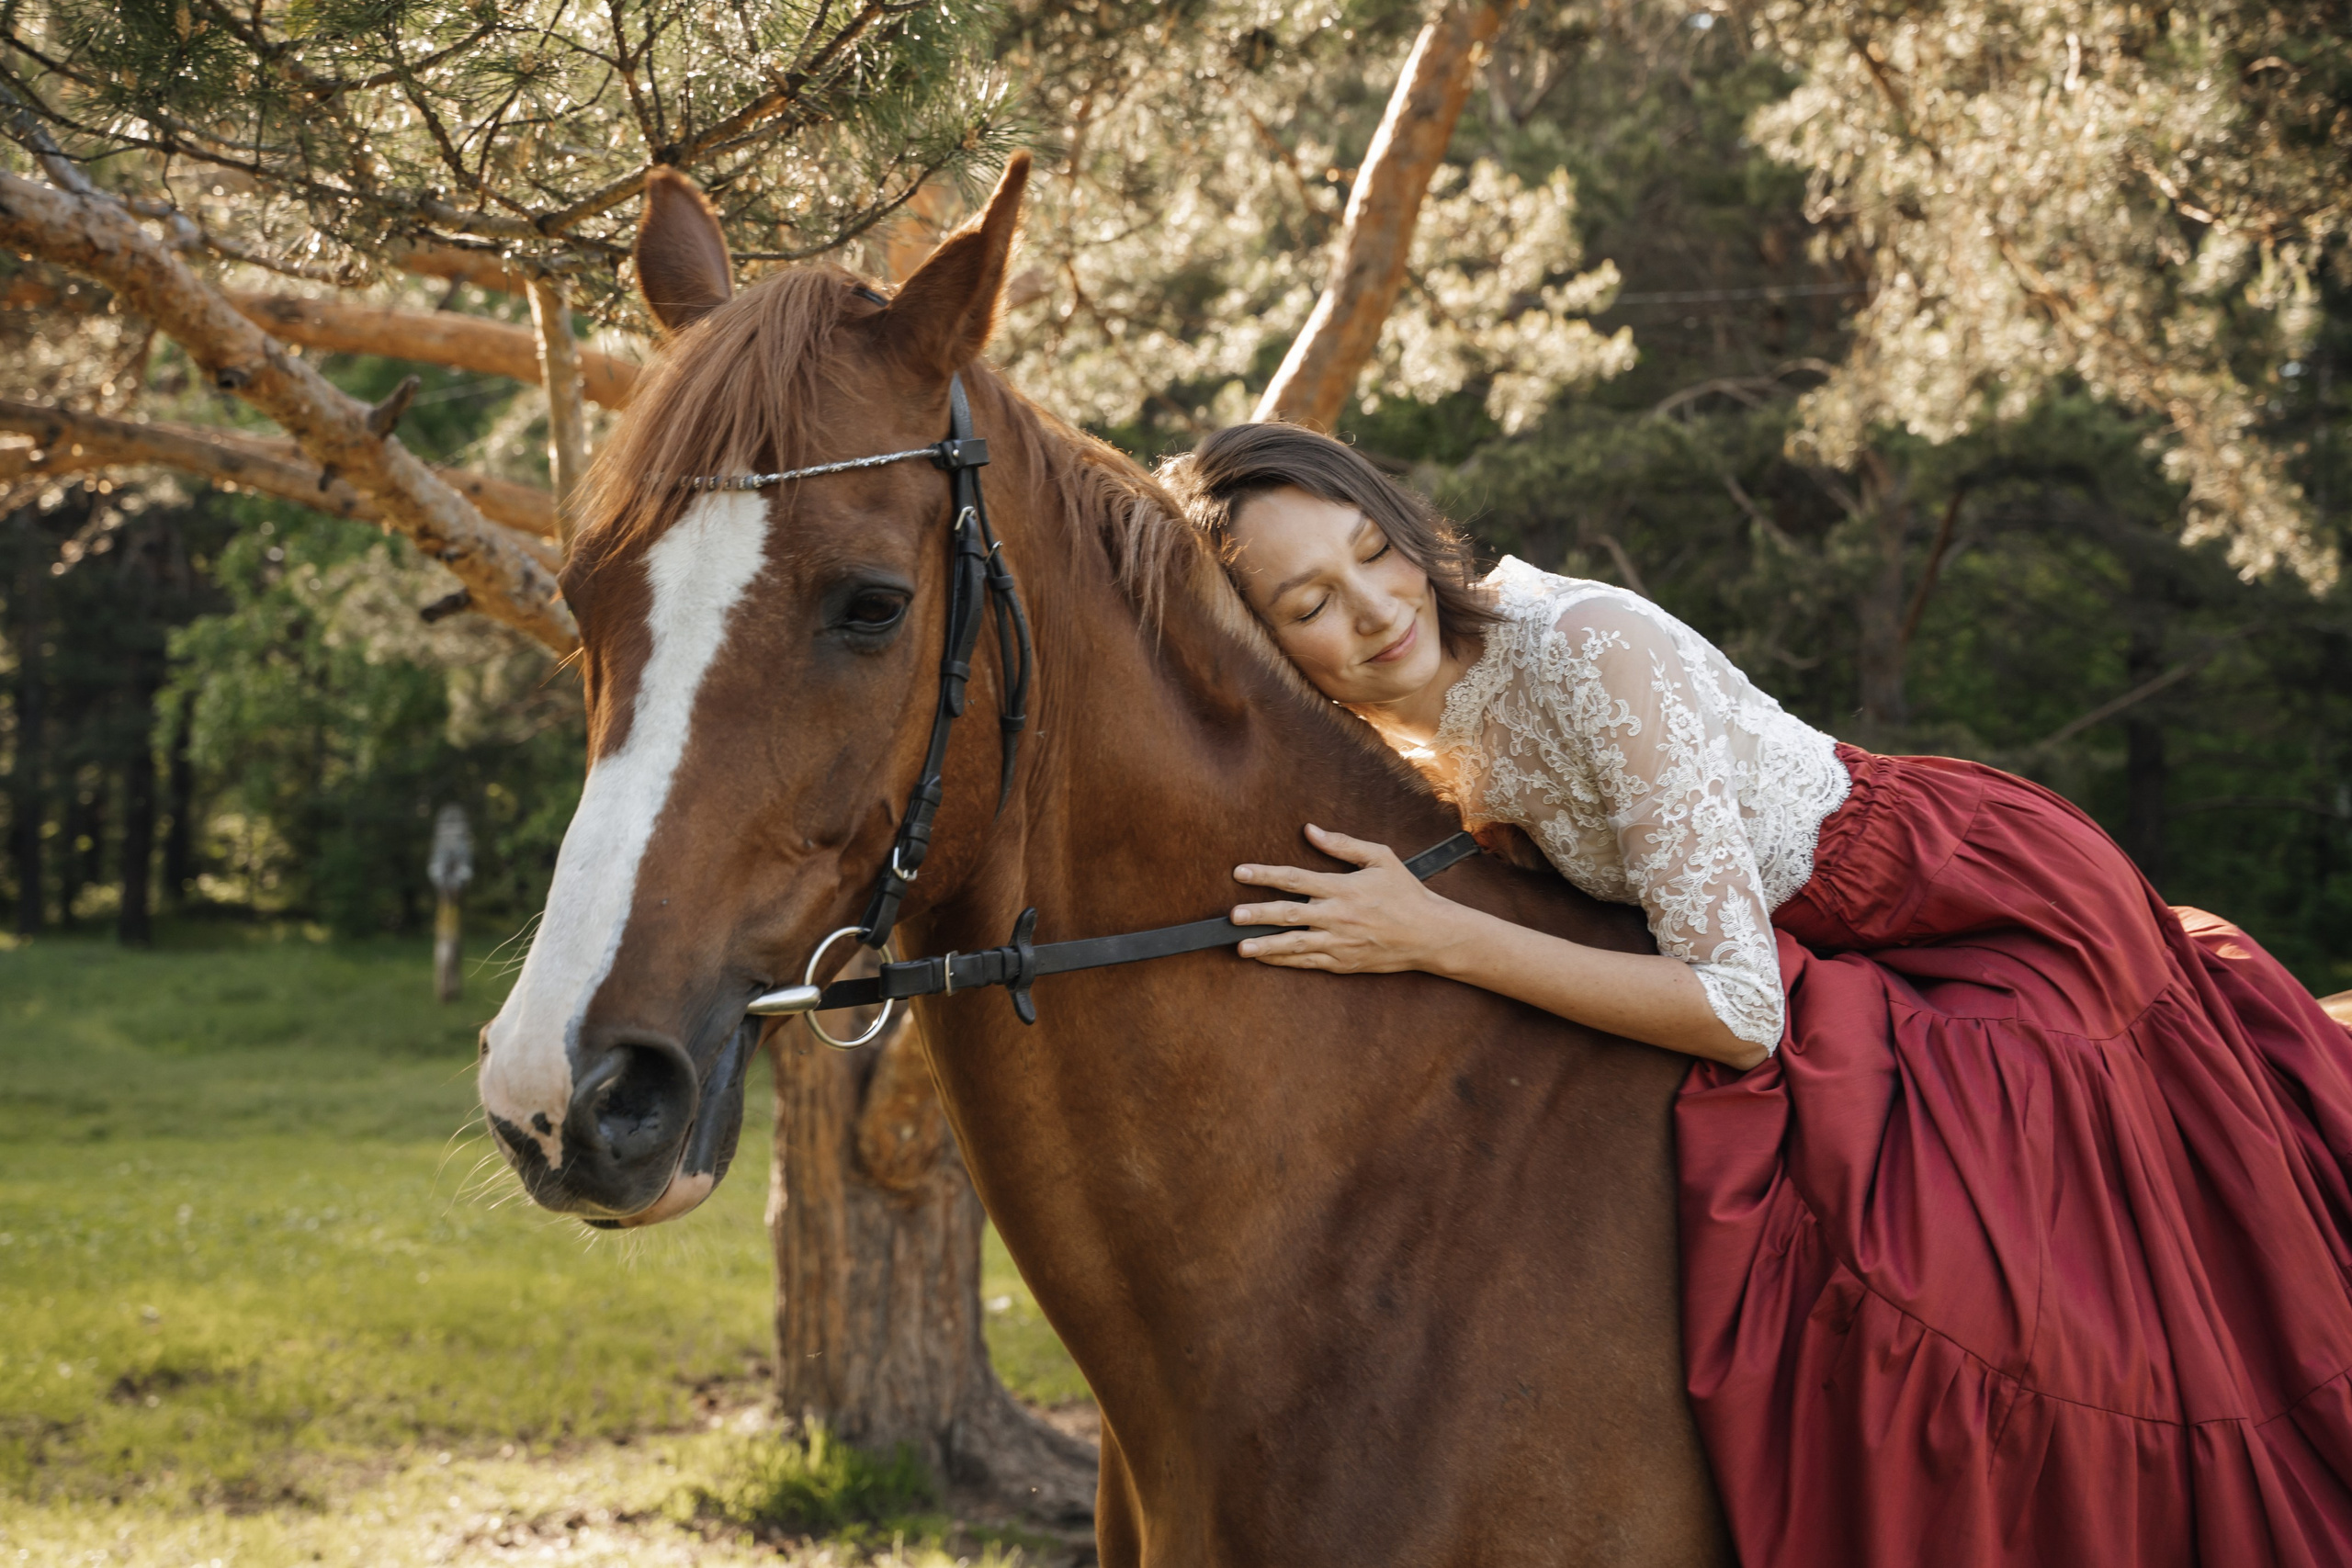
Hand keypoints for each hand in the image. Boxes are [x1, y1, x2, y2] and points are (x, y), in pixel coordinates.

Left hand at [1230, 824, 1465, 973]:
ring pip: (1295, 945)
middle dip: (1258, 914)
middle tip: (1233, 915)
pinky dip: (1284, 961)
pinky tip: (1264, 959)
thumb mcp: (1381, 858)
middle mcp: (1338, 916)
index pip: (1296, 879)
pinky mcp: (1342, 963)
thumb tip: (1310, 830)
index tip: (1240, 872)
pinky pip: (1307, 962)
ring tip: (1240, 947)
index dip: (1265, 874)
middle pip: (1289, 915)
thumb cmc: (1405, 892)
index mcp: (1343, 888)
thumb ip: (1343, 845)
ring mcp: (1339, 943)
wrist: (1430, 935)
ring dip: (1266, 946)